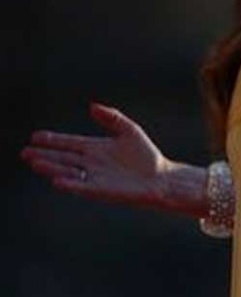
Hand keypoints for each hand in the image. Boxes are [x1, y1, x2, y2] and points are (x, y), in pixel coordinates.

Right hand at [21, 102, 172, 208]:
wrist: (160, 177)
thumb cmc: (146, 155)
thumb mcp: (129, 130)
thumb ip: (112, 117)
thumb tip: (92, 106)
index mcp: (95, 148)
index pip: (69, 143)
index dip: (53, 140)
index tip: (35, 136)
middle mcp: (91, 163)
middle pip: (63, 158)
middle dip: (44, 155)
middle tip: (25, 152)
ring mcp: (94, 177)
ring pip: (68, 171)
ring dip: (51, 168)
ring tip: (35, 163)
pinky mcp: (101, 190)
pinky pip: (82, 187)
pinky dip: (70, 184)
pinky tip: (58, 180)